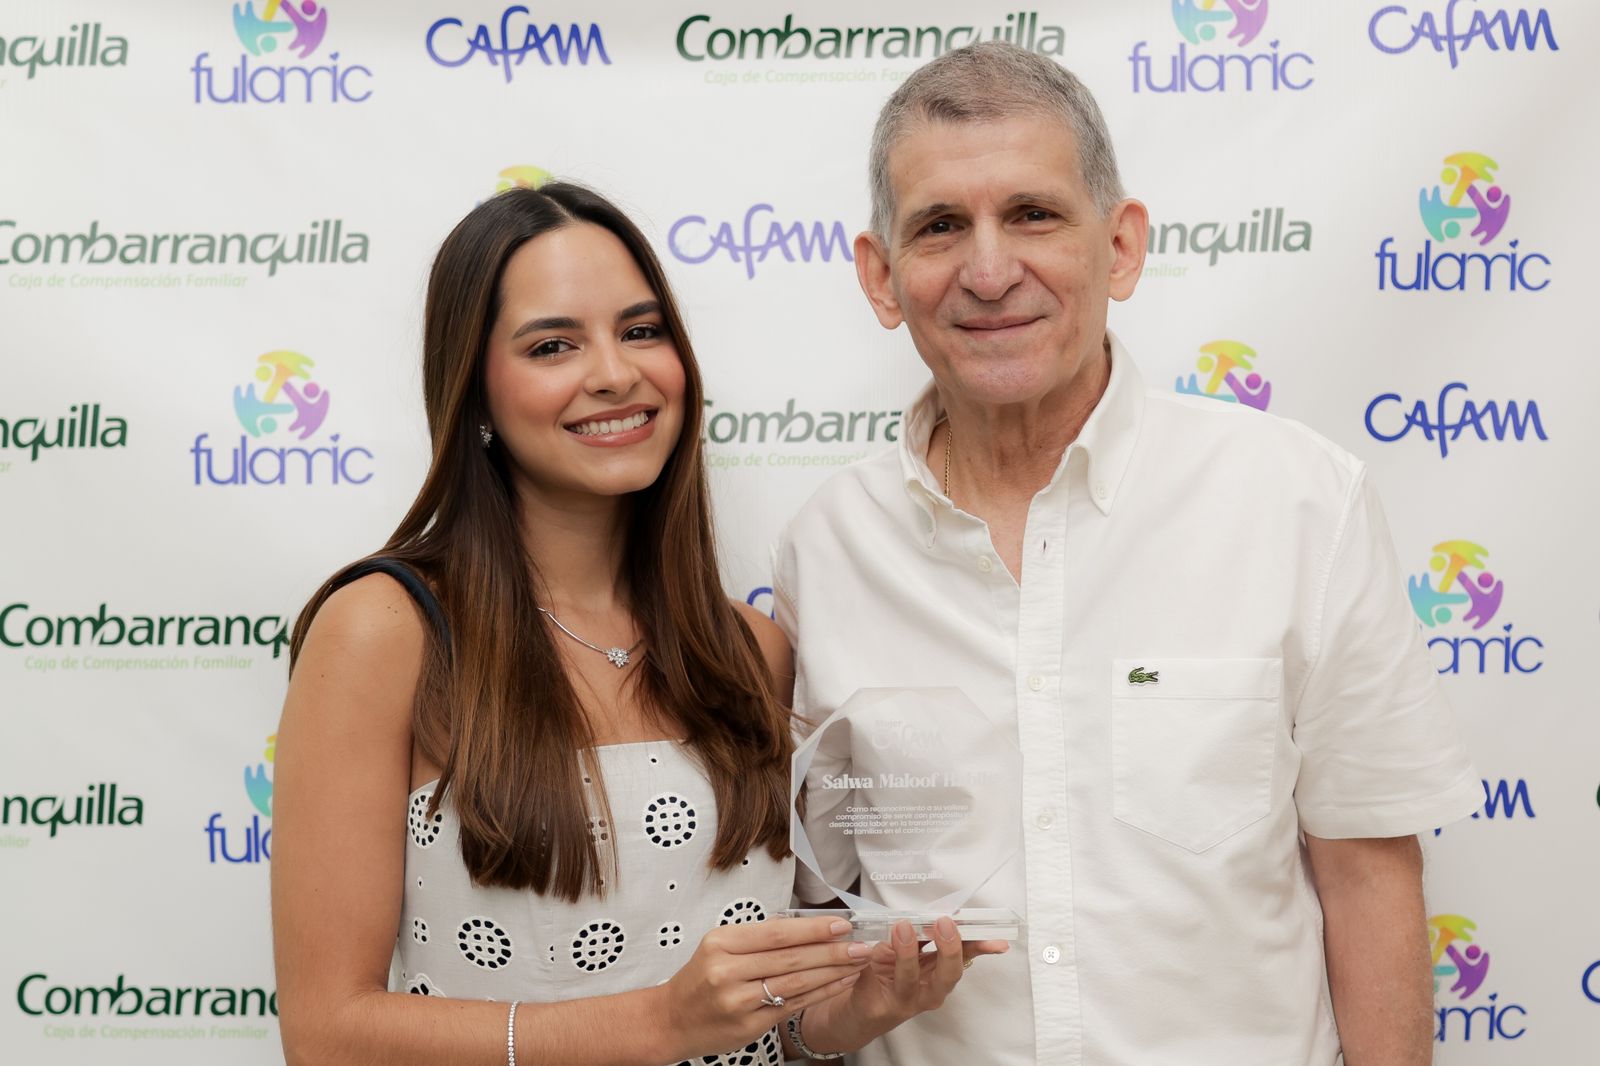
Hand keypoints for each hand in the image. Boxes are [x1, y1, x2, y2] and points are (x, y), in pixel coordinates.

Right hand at [659, 915, 868, 1059]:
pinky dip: (819, 993)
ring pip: (795, 983)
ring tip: (857, 962)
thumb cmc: (700, 978)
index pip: (776, 933)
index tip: (842, 924)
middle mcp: (727, 971)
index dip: (813, 929)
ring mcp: (738, 1001)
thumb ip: (757, 937)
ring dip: (832, 973)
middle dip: (832, 951)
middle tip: (861, 944)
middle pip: (790, 958)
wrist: (671, 1020)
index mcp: (721, 943)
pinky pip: (792, 1006)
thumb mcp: (718, 946)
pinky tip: (838, 984)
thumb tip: (805, 924)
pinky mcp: (749, 1026)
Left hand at [803, 917, 1008, 1052]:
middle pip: (949, 974)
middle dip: (951, 947)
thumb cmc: (885, 972)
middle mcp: (930, 989)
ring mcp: (910, 999)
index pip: (965, 956)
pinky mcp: (889, 1004)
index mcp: (939, 971)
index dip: (981, 946)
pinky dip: (894, 957)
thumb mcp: (906, 947)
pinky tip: (894, 936)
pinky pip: (892, 980)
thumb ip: (922, 932)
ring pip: (916, 978)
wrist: (858, 1005)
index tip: (997, 940)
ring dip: (911, 950)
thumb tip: (939, 910)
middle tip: (946, 923)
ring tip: (906, 926)